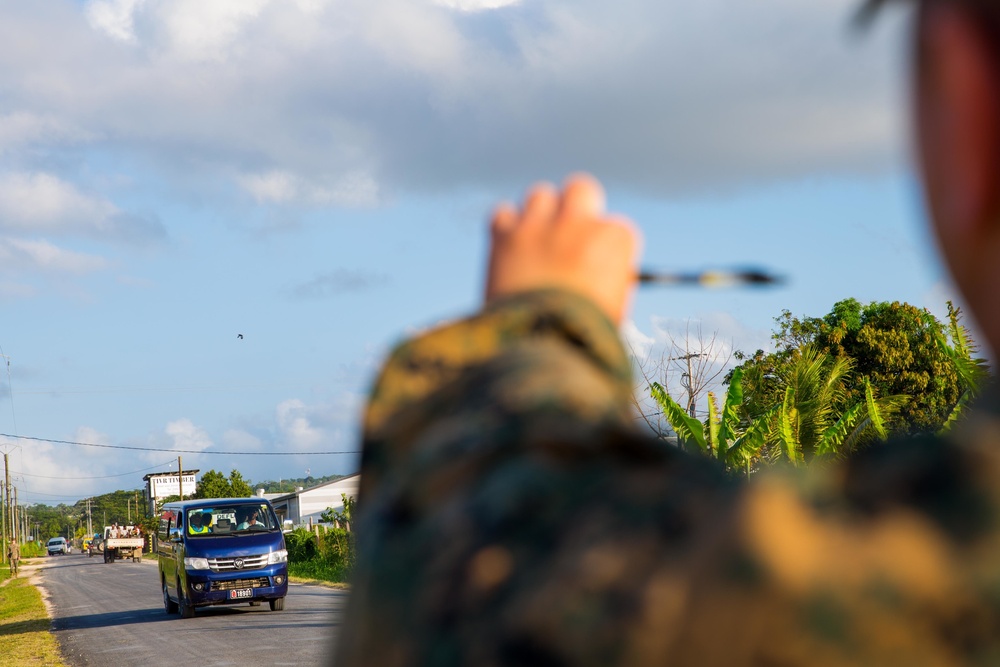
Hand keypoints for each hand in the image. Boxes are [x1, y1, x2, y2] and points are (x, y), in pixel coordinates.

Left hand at [485, 174, 640, 323]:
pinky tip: (509, 250)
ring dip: (540, 215)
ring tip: (536, 244)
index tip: (597, 267)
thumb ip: (609, 282)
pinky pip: (503, 214)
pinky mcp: (504, 234)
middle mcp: (579, 222)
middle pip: (581, 189)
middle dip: (576, 207)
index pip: (616, 229)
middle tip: (568, 232)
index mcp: (615, 238)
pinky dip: (506, 228)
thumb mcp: (614, 308)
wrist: (539, 345)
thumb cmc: (584, 336)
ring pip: (540, 194)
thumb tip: (601, 276)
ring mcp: (540, 224)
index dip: (604, 249)